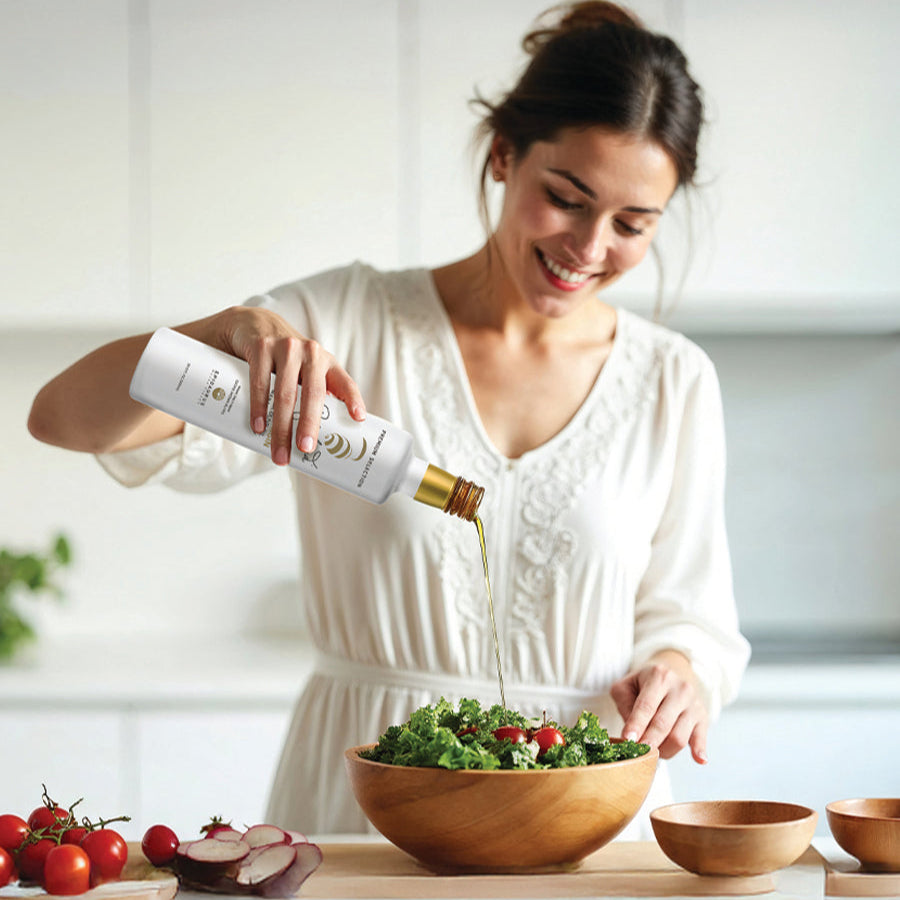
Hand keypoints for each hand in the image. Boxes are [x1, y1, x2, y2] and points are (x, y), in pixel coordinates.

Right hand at [198, 306, 365, 465]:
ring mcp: (286, 348)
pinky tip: (259, 427)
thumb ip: (312, 391)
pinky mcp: (261, 347)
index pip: (345, 382)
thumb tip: (315, 437)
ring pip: (286, 394)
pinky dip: (259, 408)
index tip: (358, 419)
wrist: (252, 323)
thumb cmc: (283, 356)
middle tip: (306, 450)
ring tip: (279, 452)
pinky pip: (261, 382)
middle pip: (313, 394)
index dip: (353, 400)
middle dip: (309, 425)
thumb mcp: (304, 368)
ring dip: (281, 427)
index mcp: (325, 362)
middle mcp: (310, 353)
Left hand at [609, 650, 708, 763]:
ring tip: (650, 753)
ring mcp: (694, 703)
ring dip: (663, 750)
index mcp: (659, 677)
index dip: (636, 724)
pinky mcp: (703, 717)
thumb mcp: (626, 685)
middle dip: (648, 742)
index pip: (646, 705)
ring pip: (679, 736)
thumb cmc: (644, 683)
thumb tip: (631, 733)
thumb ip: (624, 704)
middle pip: (663, 724)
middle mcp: (680, 689)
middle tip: (637, 754)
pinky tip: (699, 760)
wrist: (673, 673)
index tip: (628, 740)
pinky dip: (700, 750)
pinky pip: (701, 738)